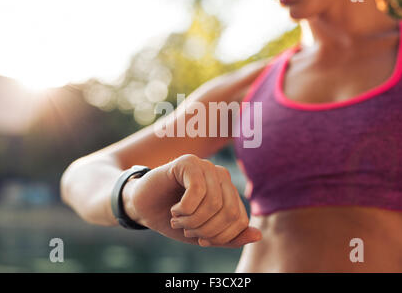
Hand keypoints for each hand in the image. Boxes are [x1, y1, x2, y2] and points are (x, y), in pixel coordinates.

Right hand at [122, 154, 261, 247]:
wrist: (143, 207)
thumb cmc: (174, 220)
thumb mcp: (204, 235)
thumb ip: (230, 238)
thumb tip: (258, 236)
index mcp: (229, 192)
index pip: (241, 220)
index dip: (221, 237)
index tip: (202, 239)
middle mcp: (221, 176)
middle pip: (229, 213)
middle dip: (206, 230)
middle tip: (187, 230)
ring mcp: (206, 166)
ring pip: (214, 203)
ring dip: (192, 221)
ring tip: (178, 220)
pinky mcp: (189, 162)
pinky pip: (197, 190)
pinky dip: (184, 209)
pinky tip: (175, 210)